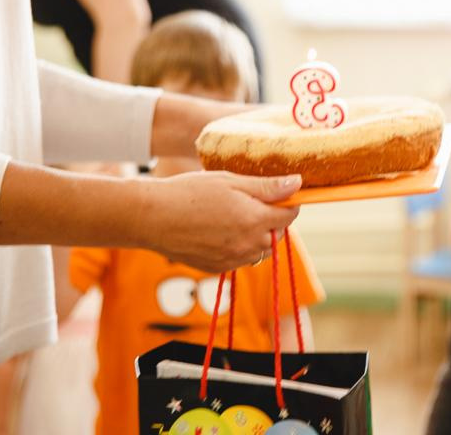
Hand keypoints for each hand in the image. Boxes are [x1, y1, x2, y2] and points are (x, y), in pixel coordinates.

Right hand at [134, 171, 301, 272]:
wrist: (152, 218)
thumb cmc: (190, 192)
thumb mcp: (231, 181)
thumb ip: (267, 187)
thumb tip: (298, 184)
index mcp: (255, 220)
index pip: (290, 215)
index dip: (288, 203)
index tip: (279, 193)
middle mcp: (248, 245)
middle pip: (278, 235)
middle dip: (273, 220)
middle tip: (253, 203)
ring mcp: (233, 259)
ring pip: (261, 251)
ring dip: (258, 236)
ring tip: (236, 217)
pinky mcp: (218, 268)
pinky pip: (241, 260)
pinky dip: (240, 248)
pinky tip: (221, 232)